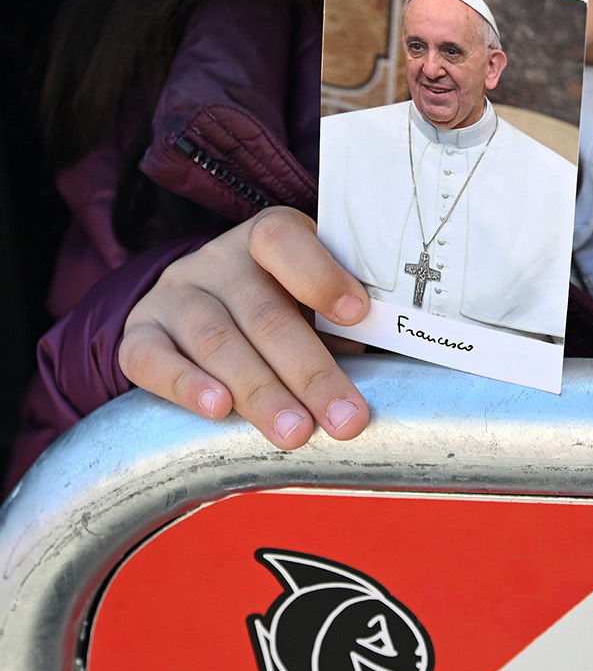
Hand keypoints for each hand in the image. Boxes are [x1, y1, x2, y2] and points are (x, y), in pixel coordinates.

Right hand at [119, 206, 370, 448]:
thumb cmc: (279, 308)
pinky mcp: (139, 333)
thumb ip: (337, 326)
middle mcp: (217, 259)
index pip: (283, 239)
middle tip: (344, 419)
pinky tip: (217, 410)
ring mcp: (174, 293)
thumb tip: (375, 373)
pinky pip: (151, 358)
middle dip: (310, 372)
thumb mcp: (311, 303)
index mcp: (267, 237)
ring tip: (295, 432)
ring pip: (217, 341)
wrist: (197, 311)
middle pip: (262, 312)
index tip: (358, 315)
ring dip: (260, 392)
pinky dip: (184, 384)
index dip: (320, 275)